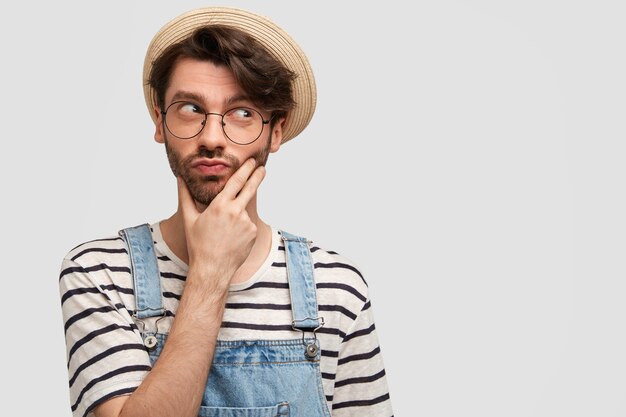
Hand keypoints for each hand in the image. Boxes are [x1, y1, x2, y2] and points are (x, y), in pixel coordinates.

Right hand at [177, 158, 265, 287]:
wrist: (212, 269)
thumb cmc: (198, 244)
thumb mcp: (189, 219)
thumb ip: (185, 196)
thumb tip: (179, 179)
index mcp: (220, 205)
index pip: (236, 181)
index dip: (245, 169)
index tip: (251, 162)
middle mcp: (236, 212)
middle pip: (250, 189)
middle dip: (257, 176)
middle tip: (262, 168)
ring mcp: (247, 223)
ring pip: (244, 212)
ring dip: (238, 217)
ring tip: (225, 233)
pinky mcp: (253, 233)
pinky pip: (248, 225)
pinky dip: (242, 228)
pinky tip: (231, 239)